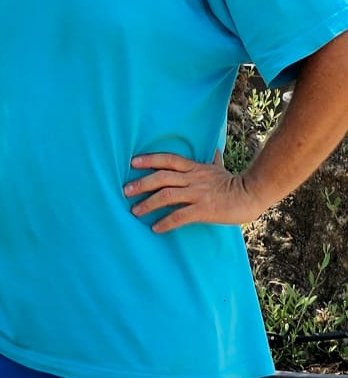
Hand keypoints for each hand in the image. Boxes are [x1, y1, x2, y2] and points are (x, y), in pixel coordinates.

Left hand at [124, 151, 267, 233]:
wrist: (252, 195)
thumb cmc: (235, 183)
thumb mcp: (221, 168)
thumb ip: (213, 160)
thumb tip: (215, 149)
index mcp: (195, 168)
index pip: (168, 159)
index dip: (150, 159)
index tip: (133, 162)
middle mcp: (193, 179)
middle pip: (162, 177)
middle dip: (142, 183)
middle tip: (126, 190)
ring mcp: (198, 194)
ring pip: (167, 196)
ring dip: (148, 204)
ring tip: (135, 211)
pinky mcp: (204, 210)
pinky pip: (180, 216)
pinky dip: (166, 222)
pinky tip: (155, 228)